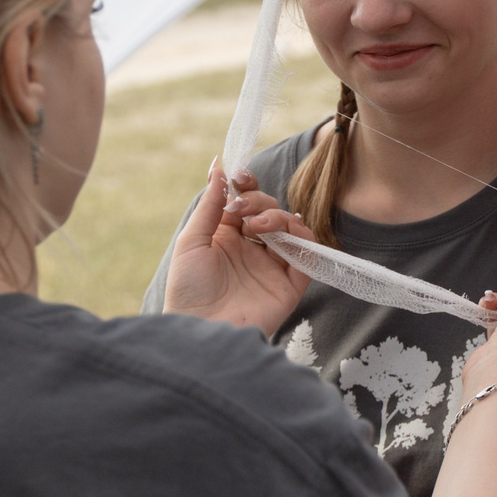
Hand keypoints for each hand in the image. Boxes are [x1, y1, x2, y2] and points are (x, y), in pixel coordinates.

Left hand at [161, 162, 311, 337]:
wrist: (200, 330)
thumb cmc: (188, 289)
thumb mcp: (191, 241)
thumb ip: (209, 204)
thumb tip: (219, 166)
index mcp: (226, 237)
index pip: (244, 202)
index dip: (247, 186)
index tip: (240, 176)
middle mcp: (251, 249)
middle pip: (268, 210)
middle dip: (258, 201)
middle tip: (242, 211)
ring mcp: (271, 267)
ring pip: (291, 228)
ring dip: (277, 217)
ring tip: (257, 227)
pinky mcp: (289, 285)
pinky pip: (308, 256)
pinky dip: (304, 239)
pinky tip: (289, 233)